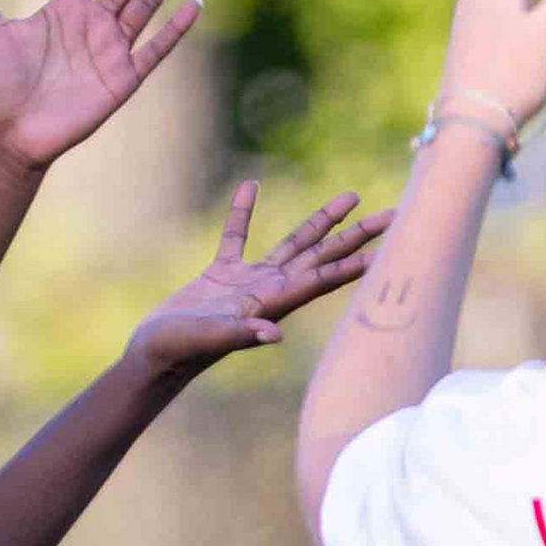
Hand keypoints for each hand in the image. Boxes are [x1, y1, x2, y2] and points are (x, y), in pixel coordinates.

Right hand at [126, 185, 385, 382]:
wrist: (152, 358)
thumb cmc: (179, 351)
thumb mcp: (211, 338)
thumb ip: (242, 334)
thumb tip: (276, 333)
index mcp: (273, 302)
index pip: (325, 277)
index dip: (357, 261)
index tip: (393, 245)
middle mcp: (270, 291)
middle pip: (323, 256)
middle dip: (357, 236)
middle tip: (393, 214)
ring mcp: (247, 283)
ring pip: (293, 244)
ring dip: (321, 222)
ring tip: (349, 197)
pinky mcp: (220, 275)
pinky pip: (236, 236)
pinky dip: (243, 213)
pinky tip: (251, 187)